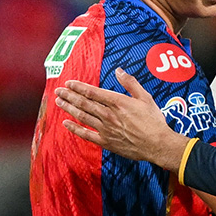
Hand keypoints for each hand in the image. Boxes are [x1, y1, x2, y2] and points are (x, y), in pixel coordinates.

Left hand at [56, 69, 190, 171]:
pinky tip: (66, 123)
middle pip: (84, 103)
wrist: (157, 144)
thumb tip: (119, 70)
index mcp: (117, 102)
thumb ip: (130, 83)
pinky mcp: (106, 142)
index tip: (68, 83)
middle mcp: (108, 114)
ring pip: (83, 116)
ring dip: (69, 108)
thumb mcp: (145, 97)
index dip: (78, 87)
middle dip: (69, 95)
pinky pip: (87, 134)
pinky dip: (75, 129)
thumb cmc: (154, 121)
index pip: (93, 92)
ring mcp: (106, 129)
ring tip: (59, 102)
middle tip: (58, 90)